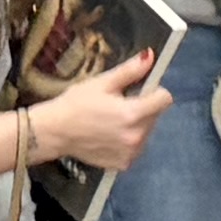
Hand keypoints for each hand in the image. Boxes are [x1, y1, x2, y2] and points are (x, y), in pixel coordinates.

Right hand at [28, 53, 171, 176]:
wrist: (55, 131)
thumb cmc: (76, 103)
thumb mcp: (102, 82)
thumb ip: (130, 71)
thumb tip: (150, 56)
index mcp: (133, 113)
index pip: (165, 99)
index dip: (154, 92)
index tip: (139, 91)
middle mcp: (136, 136)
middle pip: (155, 116)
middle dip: (143, 108)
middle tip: (118, 105)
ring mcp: (131, 153)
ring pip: (146, 132)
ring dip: (137, 125)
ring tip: (112, 122)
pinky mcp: (123, 164)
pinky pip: (135, 148)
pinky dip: (127, 142)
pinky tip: (109, 136)